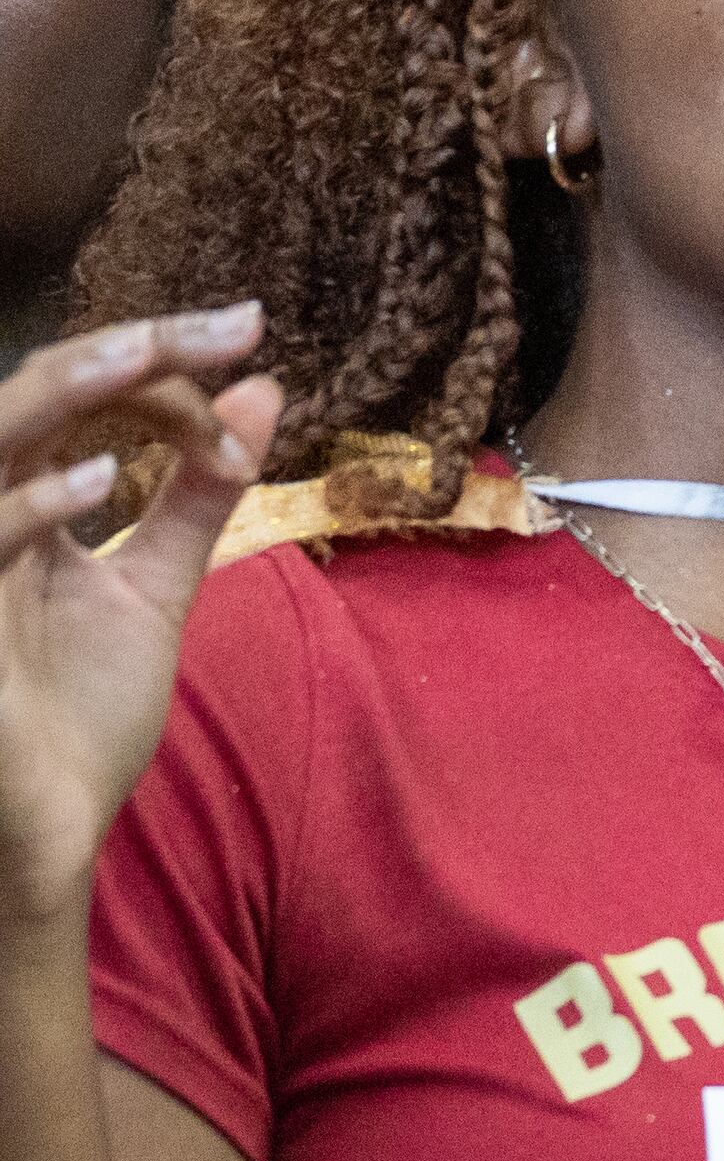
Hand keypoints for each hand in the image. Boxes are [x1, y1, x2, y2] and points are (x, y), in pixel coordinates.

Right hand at [0, 312, 279, 949]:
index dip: (165, 372)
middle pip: (36, 395)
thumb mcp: (154, 591)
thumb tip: (263, 393)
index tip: (253, 362)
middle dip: (132, 351)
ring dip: (69, 392)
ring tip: (155, 356)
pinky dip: (31, 505)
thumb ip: (198, 498)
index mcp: (23, 502)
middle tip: (229, 323)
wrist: (41, 837)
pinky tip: (101, 480)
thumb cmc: (76, 722)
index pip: (81, 398)